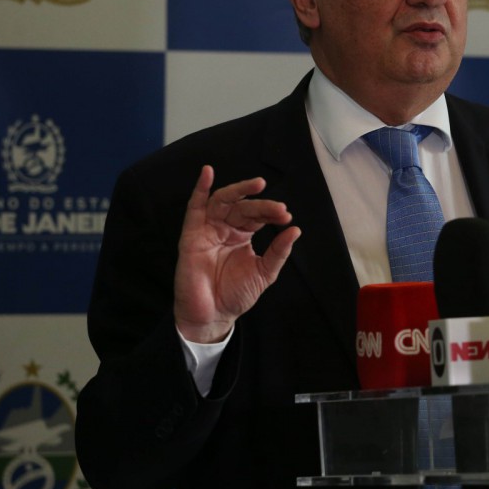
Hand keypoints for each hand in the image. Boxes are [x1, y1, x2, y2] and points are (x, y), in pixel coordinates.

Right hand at [173, 165, 300, 343]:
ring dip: (240, 190)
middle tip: (280, 210)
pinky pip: (194, 208)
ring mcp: (208, 229)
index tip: (287, 217)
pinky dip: (200, 188)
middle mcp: (225, 228)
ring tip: (259, 184)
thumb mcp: (264, 272)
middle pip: (244, 207)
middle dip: (263, 206)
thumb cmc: (236, 294)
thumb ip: (279, 251)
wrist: (213, 316)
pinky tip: (207, 173)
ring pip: (223, 201)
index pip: (259, 216)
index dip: (272, 214)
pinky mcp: (191, 235)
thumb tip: (296, 230)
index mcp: (243, 235)